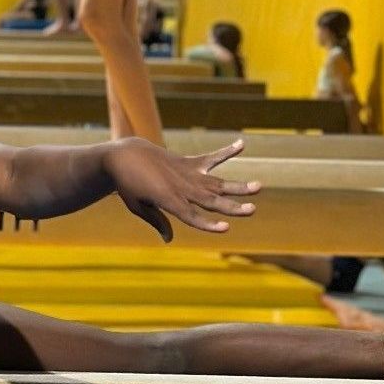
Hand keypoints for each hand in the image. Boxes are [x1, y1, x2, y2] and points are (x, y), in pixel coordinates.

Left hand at [104, 138, 259, 242]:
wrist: (124, 156)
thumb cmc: (128, 185)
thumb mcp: (138, 206)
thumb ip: (156, 221)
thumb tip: (168, 240)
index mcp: (168, 200)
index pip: (191, 216)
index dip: (208, 224)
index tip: (226, 228)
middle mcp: (181, 186)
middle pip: (211, 200)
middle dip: (232, 206)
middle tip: (253, 210)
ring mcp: (187, 173)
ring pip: (217, 182)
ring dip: (238, 186)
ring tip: (259, 186)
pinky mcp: (189, 162)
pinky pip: (210, 158)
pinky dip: (226, 151)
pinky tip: (242, 144)